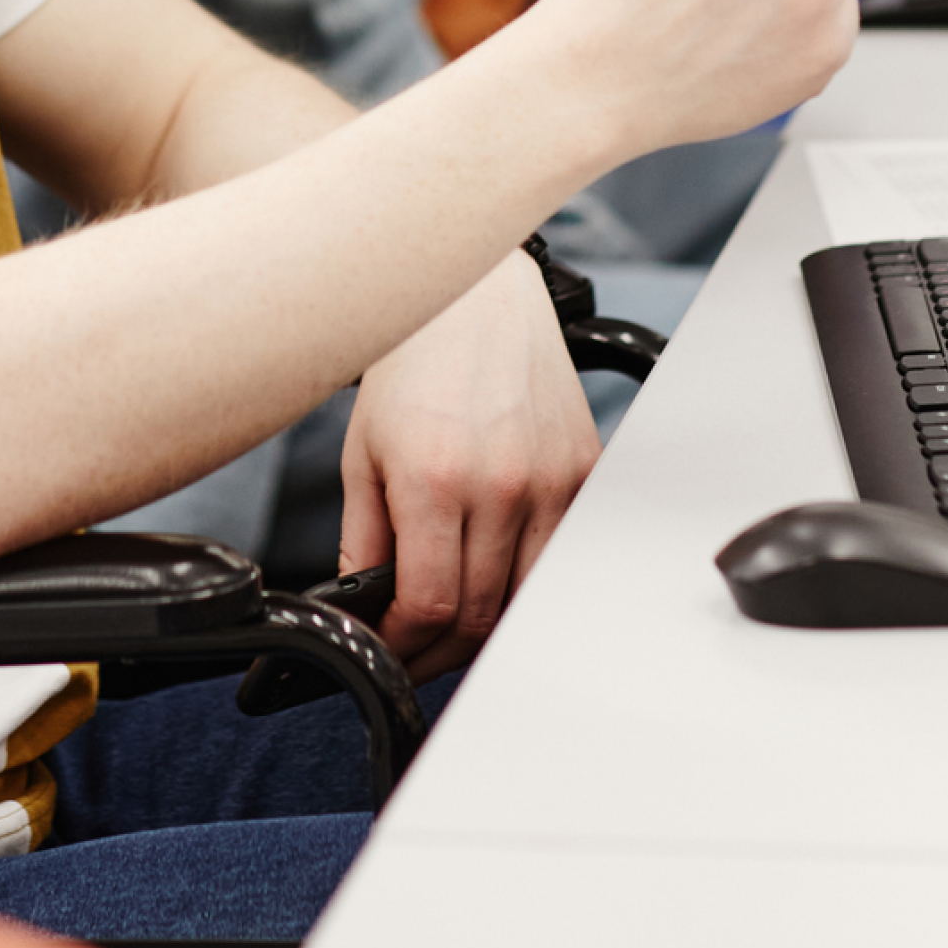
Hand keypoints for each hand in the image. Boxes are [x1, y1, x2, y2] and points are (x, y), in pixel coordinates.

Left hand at [339, 251, 598, 674]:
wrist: (474, 296)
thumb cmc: (413, 361)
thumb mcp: (363, 453)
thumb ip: (364, 542)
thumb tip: (365, 610)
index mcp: (437, 479)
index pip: (430, 605)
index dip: (405, 646)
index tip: (390, 650)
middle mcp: (503, 484)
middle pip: (482, 614)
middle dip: (440, 650)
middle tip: (414, 651)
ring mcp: (553, 479)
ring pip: (527, 595)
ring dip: (489, 625)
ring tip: (452, 622)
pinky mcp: (585, 469)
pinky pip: (561, 553)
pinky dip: (529, 578)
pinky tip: (497, 575)